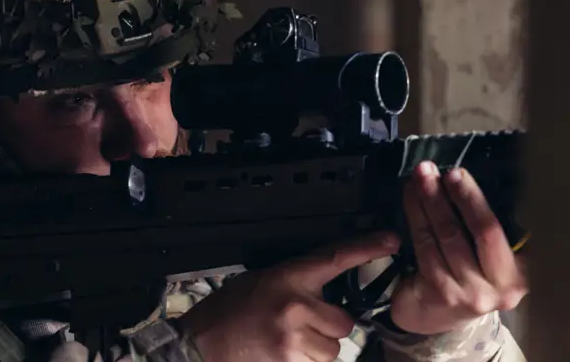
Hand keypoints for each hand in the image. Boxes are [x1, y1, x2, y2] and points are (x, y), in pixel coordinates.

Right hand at [179, 233, 399, 361]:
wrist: (202, 343)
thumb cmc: (229, 311)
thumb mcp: (262, 281)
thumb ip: (297, 283)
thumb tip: (327, 289)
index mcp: (288, 277)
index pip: (335, 258)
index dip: (366, 248)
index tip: (389, 241)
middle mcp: (296, 306)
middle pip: (344, 322)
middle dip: (330, 326)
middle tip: (305, 325)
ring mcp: (294, 337)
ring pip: (334, 349)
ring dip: (319, 348)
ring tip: (290, 342)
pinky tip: (284, 353)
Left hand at [390, 161, 528, 334]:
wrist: (429, 316)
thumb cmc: (462, 277)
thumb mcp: (486, 259)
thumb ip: (485, 231)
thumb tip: (463, 181)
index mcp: (522, 272)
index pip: (506, 229)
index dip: (481, 199)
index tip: (460, 174)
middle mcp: (504, 287)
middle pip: (484, 230)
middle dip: (462, 195)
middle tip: (441, 170)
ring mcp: (472, 293)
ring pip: (449, 234)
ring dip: (432, 200)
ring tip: (421, 176)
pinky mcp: (441, 293)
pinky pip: (426, 245)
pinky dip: (416, 215)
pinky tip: (410, 196)